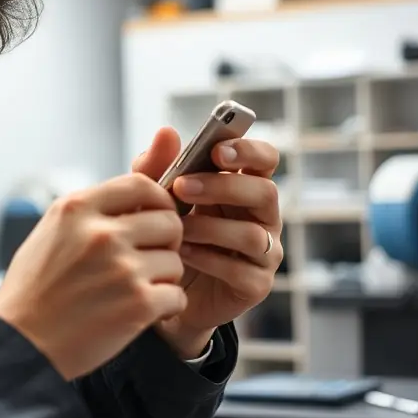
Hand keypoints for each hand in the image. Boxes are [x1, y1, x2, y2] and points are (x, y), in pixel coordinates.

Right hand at [0, 173, 186, 381]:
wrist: (20, 343)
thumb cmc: (33, 290)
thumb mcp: (51, 231)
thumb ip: (90, 212)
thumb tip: (135, 200)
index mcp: (77, 209)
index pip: (141, 184)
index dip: (158, 200)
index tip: (155, 216)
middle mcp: (101, 233)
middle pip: (168, 221)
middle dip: (166, 242)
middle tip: (150, 259)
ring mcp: (122, 268)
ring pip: (175, 261)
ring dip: (163, 278)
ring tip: (136, 290)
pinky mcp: (138, 304)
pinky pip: (176, 296)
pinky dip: (165, 307)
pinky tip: (142, 312)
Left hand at [132, 128, 283, 358]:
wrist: (156, 286)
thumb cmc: (161, 231)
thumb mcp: (152, 196)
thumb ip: (157, 165)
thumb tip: (167, 132)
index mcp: (242, 185)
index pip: (265, 159)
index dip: (249, 151)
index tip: (217, 150)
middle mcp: (261, 216)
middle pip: (265, 192)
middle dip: (222, 187)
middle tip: (182, 187)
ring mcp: (264, 252)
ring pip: (254, 234)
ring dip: (211, 227)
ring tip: (177, 227)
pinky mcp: (256, 284)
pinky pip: (242, 270)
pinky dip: (209, 259)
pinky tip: (182, 254)